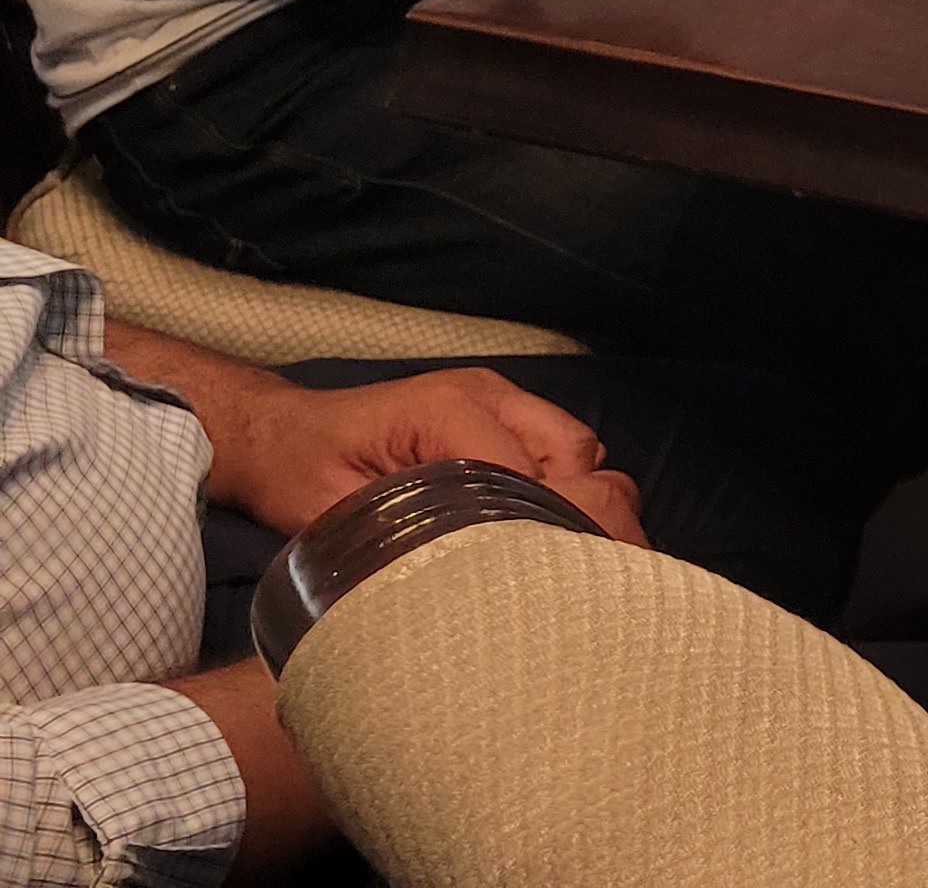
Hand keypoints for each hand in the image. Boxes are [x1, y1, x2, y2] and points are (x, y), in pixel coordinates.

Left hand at [195, 364, 646, 543]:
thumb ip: (400, 540)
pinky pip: (561, 450)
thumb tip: (464, 586)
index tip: (558, 591)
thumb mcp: (332, 513)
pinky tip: (544, 536)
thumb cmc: (297, 470)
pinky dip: (565, 491)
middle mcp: (489, 396)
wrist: (280, 432)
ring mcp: (501, 401)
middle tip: (588, 587)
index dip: (549, 530)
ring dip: (578, 505)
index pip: (530, 471)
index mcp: (447, 411)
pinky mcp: (504, 415)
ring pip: (579, 452)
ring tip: (562, 566)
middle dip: (586, 518)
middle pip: (576, 456)